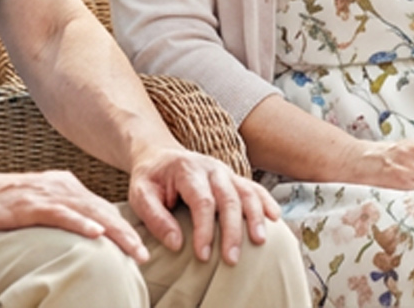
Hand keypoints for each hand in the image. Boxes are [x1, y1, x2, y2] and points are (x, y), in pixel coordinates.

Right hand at [0, 167, 151, 261]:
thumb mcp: (38, 206)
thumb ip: (61, 215)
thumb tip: (82, 234)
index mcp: (66, 186)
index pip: (102, 208)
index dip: (124, 227)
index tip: (142, 246)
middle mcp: (62, 187)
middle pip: (102, 211)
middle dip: (127, 233)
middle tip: (146, 254)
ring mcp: (46, 194)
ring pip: (89, 213)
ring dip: (114, 232)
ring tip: (134, 249)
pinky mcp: (29, 204)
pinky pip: (60, 215)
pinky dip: (80, 224)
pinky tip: (96, 234)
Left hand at [130, 147, 282, 265]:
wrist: (159, 155)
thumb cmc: (150, 178)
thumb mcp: (140, 195)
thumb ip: (156, 218)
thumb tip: (177, 244)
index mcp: (187, 170)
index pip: (202, 201)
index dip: (204, 230)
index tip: (203, 255)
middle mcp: (211, 168)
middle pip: (229, 199)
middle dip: (232, 231)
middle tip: (231, 259)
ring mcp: (226, 172)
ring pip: (247, 192)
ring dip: (255, 217)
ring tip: (259, 241)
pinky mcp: (233, 178)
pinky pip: (254, 188)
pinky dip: (266, 202)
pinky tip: (274, 218)